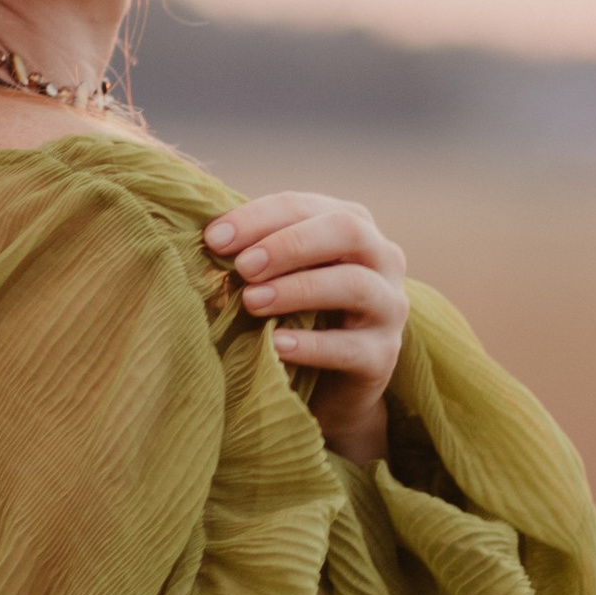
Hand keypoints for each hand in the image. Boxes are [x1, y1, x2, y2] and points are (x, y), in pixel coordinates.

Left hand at [203, 189, 407, 470]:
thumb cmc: (295, 316)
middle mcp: (382, 258)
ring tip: (253, 302)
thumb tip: (206, 241)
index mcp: (352, 225)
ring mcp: (390, 307)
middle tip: (242, 267)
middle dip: (288, 245)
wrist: (329, 388)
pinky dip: (311, 344)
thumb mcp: (277, 277)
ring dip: (298, 289)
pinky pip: (350, 347)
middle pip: (345, 231)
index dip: (259, 217)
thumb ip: (253, 254)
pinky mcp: (384, 357)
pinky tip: (276, 345)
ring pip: (354, 284)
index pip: (306, 206)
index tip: (214, 238)